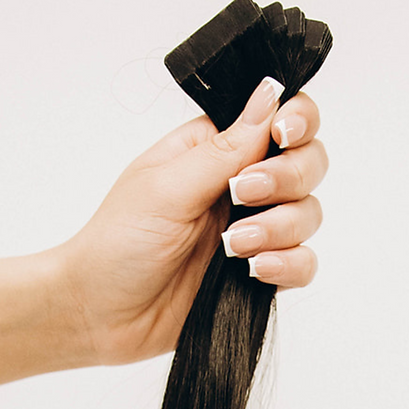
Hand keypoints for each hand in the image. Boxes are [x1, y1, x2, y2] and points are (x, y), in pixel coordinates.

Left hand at [50, 77, 327, 365]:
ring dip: (280, 227)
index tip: (282, 135)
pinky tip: (255, 271)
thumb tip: (271, 95)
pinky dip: (288, 265)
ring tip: (233, 247)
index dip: (297, 120)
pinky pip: (302, 263)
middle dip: (286, 178)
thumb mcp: (166, 187)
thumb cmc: (117, 243)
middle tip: (241, 196)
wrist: (99, 313)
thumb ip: (226, 148)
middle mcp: (241, 184)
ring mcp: (253, 230)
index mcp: (216, 149)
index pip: (281, 117)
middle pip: (307, 162)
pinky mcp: (258, 274)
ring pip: (308, 214)